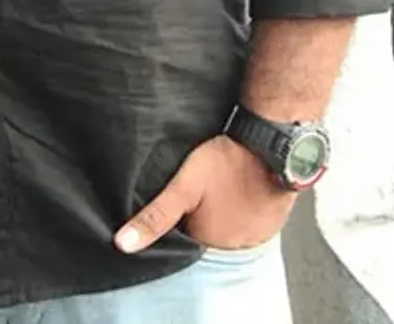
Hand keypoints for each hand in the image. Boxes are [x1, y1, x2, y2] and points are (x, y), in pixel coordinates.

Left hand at [114, 135, 295, 254]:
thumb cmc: (226, 162)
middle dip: (201, 215)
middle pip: (206, 233)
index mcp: (206, 240)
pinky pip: (251, 223)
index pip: (183, 235)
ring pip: (229, 227)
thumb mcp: (183, 186)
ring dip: (224, 213)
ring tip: (222, 186)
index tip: (182, 197)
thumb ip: (155, 216)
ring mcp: (255, 237)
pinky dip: (245, 210)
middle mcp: (232, 247)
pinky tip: (240, 189)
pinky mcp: (271, 225)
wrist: (271, 146)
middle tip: (204, 187)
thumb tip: (122, 245)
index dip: (180, 215)